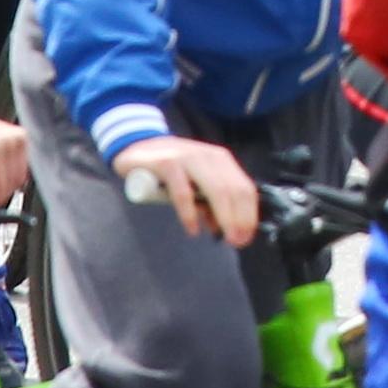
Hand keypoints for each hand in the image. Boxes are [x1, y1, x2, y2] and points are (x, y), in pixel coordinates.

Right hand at [117, 133, 257, 243]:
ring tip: (223, 238)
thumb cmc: (172, 169)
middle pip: (234, 190)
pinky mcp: (167, 163)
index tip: (246, 237)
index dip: (250, 215)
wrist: (137, 146)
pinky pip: (183, 192)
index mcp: (221, 160)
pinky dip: (190, 213)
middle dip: (239, 219)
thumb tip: (224, 229)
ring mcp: (189, 158)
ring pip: (215, 190)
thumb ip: (210, 203)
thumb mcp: (196, 183)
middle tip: (237, 242)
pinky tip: (192, 229)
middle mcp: (208, 157)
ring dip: (224, 217)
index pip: (245, 188)